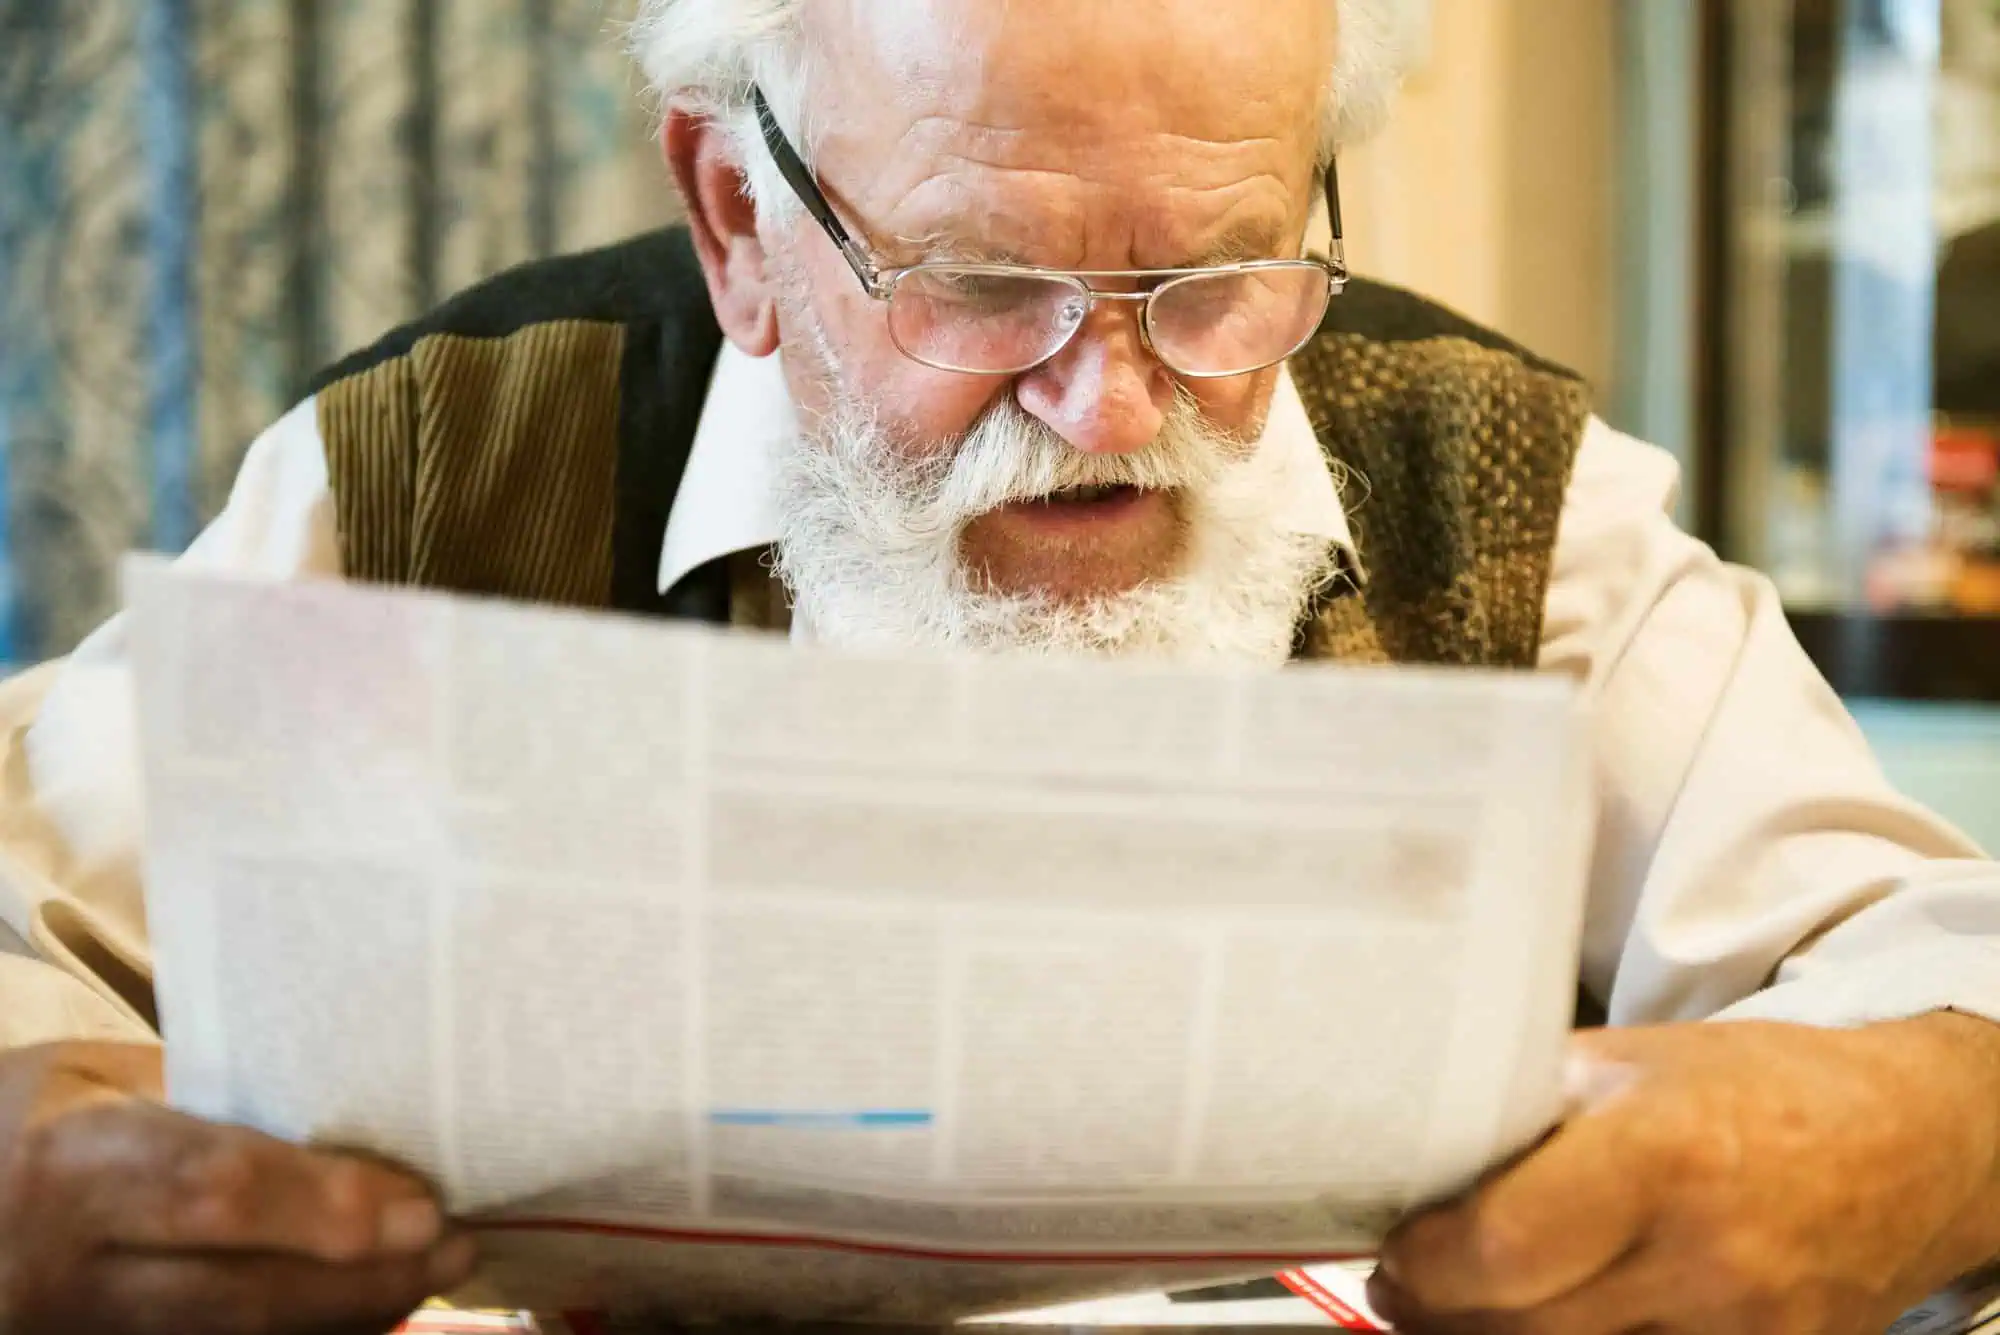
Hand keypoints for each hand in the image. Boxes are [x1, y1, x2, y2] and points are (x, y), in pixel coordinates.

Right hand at [0, 1042, 476, 1334]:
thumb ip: (212, 1104)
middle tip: (457, 1247)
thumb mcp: (99, 1079)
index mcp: (69, 1167)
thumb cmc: (30, 1113)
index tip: (423, 1208)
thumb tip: (357, 1127)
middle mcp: (66, 1273)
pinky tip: (370, 1310)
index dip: (327, 1207)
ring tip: (432, 1276)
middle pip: (242, 1297)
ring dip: (348, 1319)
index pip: (215, 1193)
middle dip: (364, 1282)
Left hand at [1368, 1013, 1999, 1334]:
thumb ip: (1530, 1105)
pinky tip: (1556, 1318)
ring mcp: (1743, 1332)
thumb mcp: (1634, 1063)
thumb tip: (1415, 1137)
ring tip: (1472, 1303)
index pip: (1499, 1249)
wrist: (1913, 1143)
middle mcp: (1705, 1260)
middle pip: (1520, 1329)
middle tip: (1408, 1285)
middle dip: (1442, 1313)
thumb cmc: (1765, 1089)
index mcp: (1659, 1157)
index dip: (1424, 1263)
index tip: (1395, 1249)